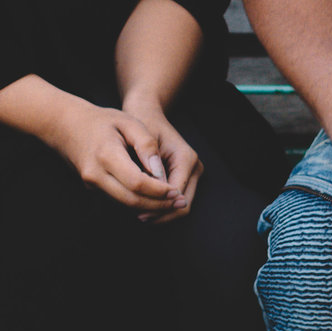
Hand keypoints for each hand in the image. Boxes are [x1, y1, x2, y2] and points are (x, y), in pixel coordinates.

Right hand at [49, 97, 187, 219]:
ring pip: (125, 204)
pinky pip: (118, 199)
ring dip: (149, 207)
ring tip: (171, 203)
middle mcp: (96, 174)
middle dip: (158, 205)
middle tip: (179, 203)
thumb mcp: (128, 122)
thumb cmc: (101, 121)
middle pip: (131, 200)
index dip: (159, 191)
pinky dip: (137, 202)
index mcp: (106, 155)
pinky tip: (154, 199)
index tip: (176, 192)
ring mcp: (91, 184)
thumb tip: (159, 171)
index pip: (137, 183)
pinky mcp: (92, 188)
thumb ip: (146, 145)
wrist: (66, 125)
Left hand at [120, 92, 202, 221]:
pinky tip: (143, 205)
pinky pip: (176, 199)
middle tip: (139, 217)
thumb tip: (151, 192)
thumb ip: (150, 168)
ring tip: (138, 214)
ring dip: (161, 212)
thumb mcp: (142, 144)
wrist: (147, 112)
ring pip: (181, 205)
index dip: (158, 205)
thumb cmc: (142, 124)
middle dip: (161, 212)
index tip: (137, 210)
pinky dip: (162, 205)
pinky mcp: (185, 176)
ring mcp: (192, 172)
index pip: (176, 194)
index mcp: (186, 158)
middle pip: (183, 204)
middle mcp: (194, 167)